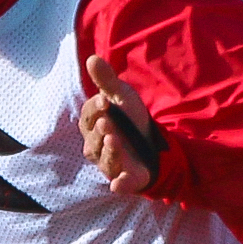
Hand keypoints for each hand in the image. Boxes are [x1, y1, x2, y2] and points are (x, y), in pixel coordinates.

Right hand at [76, 55, 161, 195]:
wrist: (154, 143)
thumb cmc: (131, 119)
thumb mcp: (122, 97)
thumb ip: (106, 81)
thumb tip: (91, 58)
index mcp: (93, 126)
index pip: (88, 117)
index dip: (95, 109)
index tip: (106, 101)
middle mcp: (97, 147)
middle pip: (92, 142)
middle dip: (99, 131)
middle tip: (106, 122)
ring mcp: (111, 164)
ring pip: (105, 160)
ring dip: (109, 151)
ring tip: (114, 139)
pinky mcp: (125, 179)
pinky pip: (119, 184)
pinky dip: (119, 185)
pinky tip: (118, 185)